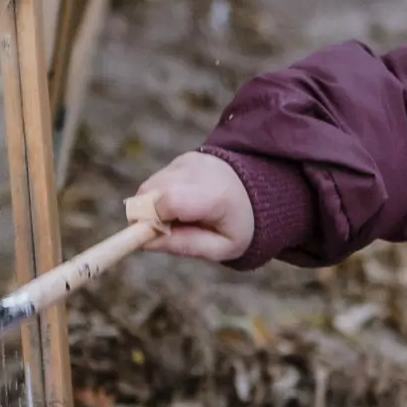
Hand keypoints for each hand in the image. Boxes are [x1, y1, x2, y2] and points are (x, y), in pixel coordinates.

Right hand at [137, 151, 254, 262]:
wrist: (260, 193)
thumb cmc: (239, 226)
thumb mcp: (221, 247)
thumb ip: (185, 245)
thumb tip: (145, 242)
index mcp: (215, 195)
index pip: (170, 201)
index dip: (151, 221)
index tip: (151, 238)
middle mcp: (199, 170)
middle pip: (151, 192)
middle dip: (146, 217)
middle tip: (167, 232)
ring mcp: (189, 161)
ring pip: (149, 187)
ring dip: (151, 207)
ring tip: (179, 219)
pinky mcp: (182, 159)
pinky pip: (156, 181)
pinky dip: (159, 196)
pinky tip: (181, 205)